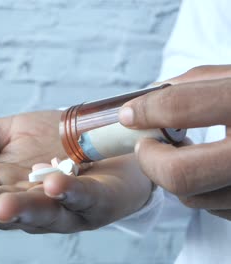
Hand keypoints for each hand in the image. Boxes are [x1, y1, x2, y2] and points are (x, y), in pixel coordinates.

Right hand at [0, 111, 151, 232]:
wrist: (101, 136)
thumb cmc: (51, 141)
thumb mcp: (8, 131)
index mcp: (2, 185)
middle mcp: (29, 201)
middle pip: (4, 207)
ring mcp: (64, 207)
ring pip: (42, 211)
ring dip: (22, 209)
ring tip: (3, 205)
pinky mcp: (98, 201)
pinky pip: (84, 199)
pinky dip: (70, 193)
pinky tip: (54, 185)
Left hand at [119, 65, 230, 219]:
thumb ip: (194, 84)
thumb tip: (144, 100)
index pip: (181, 107)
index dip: (145, 111)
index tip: (128, 115)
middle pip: (180, 174)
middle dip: (151, 160)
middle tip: (146, 145)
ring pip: (192, 197)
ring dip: (175, 176)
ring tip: (184, 153)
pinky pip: (215, 208)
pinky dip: (201, 190)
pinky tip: (212, 170)